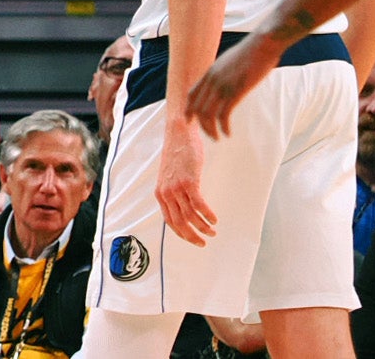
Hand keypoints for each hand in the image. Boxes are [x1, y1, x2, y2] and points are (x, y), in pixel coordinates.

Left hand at [155, 121, 216, 245]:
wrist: (179, 132)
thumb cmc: (177, 152)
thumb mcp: (170, 174)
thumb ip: (173, 189)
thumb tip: (183, 204)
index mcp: (160, 193)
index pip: (170, 221)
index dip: (182, 233)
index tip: (193, 239)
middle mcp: (166, 192)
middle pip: (179, 223)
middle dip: (192, 236)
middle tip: (204, 242)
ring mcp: (177, 187)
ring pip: (190, 216)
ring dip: (203, 227)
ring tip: (213, 231)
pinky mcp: (189, 181)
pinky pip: (199, 205)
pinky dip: (208, 215)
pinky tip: (214, 220)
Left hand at [185, 34, 283, 138]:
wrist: (262, 45)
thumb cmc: (252, 52)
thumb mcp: (230, 61)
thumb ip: (223, 72)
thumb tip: (225, 79)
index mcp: (210, 72)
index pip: (191, 94)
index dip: (189, 109)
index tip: (190, 120)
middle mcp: (212, 80)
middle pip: (198, 107)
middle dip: (201, 124)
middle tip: (210, 135)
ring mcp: (222, 86)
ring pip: (207, 114)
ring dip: (211, 129)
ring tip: (217, 137)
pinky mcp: (235, 92)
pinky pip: (223, 116)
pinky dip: (223, 127)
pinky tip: (228, 133)